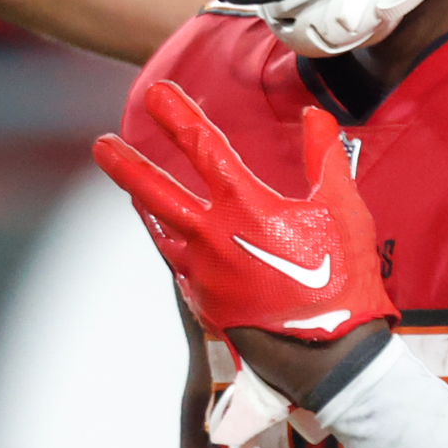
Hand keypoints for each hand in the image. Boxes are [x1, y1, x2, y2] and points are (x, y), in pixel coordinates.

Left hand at [93, 85, 396, 390]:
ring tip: (129, 188)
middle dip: (126, 164)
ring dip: (142, 203)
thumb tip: (317, 117)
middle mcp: (213, 237)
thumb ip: (326, 157)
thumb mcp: (344, 210)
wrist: (327, 354)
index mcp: (247, 209)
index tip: (157, 92)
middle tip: (103, 145)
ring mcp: (202, 272)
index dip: (177, 114)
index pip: (203, 147)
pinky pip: (176, 263)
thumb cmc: (340, 282)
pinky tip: (170, 236)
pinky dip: (171, 243)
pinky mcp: (202, 301)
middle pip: (155, 192)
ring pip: (158, 229)